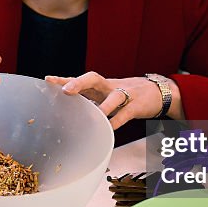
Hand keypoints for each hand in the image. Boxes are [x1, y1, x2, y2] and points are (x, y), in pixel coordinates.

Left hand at [46, 72, 169, 129]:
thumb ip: (92, 100)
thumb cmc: (128, 95)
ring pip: (114, 96)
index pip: (81, 79)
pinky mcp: (137, 106)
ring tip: (94, 112)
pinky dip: (117, 121)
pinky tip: (109, 127)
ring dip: (104, 105)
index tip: (48, 80)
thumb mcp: (109, 94)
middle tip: (66, 91)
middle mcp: (110, 87)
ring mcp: (126, 95)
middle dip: (79, 83)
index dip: (65, 78)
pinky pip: (126, 114)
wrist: (159, 92)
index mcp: (102, 85)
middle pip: (94, 79)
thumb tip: (70, 110)